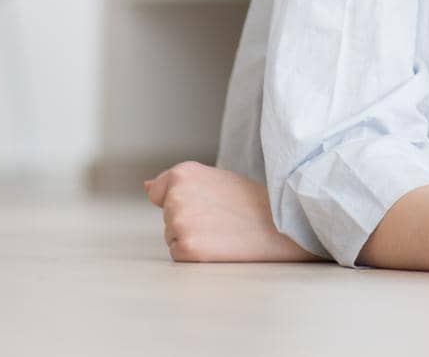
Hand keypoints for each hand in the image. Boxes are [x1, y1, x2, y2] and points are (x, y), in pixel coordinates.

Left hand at [144, 161, 319, 262]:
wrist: (282, 224)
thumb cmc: (251, 201)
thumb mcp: (215, 178)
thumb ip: (179, 182)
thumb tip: (147, 187)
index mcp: (183, 173)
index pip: (159, 192)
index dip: (188, 200)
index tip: (211, 201)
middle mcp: (176, 196)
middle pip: (167, 217)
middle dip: (189, 219)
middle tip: (222, 216)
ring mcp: (180, 223)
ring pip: (172, 237)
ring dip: (192, 238)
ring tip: (223, 230)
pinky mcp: (186, 248)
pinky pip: (179, 255)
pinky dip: (196, 255)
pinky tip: (220, 245)